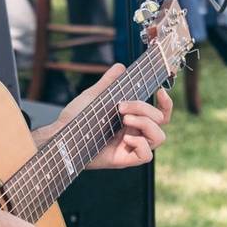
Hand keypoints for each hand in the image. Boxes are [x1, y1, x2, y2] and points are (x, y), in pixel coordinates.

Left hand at [54, 64, 172, 169]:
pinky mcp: (124, 160)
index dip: (166, 104)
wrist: (60, 134)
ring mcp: (130, 147)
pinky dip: (141, 144)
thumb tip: (120, 67)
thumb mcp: (94, 96)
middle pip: (160, 121)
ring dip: (146, 124)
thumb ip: (108, 83)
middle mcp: (134, 133)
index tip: (160, 91)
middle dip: (144, 108)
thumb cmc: (75, 118)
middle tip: (121, 107)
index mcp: (131, 119)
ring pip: (159, 137)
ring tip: (124, 119)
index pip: (160, 114)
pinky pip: (146, 155)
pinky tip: (125, 137)